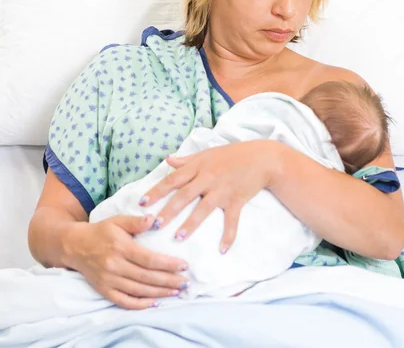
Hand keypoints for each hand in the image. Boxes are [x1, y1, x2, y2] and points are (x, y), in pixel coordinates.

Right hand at [65, 214, 189, 309]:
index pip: (149, 259)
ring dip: (159, 293)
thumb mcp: (117, 220)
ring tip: (176, 292)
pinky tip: (155, 302)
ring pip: (138, 290)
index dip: (168, 264)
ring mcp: (108, 280)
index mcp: (121, 247)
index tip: (184, 265)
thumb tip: (154, 219)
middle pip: (146, 277)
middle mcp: (115, 265)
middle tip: (186, 282)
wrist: (74, 245)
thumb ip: (136, 221)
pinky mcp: (104, 290)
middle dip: (169, 281)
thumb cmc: (101, 231)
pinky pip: (124, 301)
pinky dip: (140, 304)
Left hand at [138, 140, 278, 253]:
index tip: (141, 203)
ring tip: (178, 238)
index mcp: (198, 166)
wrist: (262, 157)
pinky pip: (231, 221)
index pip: (172, 179)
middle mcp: (208, 178)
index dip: (156, 191)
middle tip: (154, 223)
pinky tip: (222, 250)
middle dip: (168, 210)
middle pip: (184, 196)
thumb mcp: (207, 153)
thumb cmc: (233, 154)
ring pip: (203, 209)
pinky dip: (228, 236)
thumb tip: (167, 160)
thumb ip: (186, 159)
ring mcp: (223, 190)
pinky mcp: (237, 200)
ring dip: (191, 224)